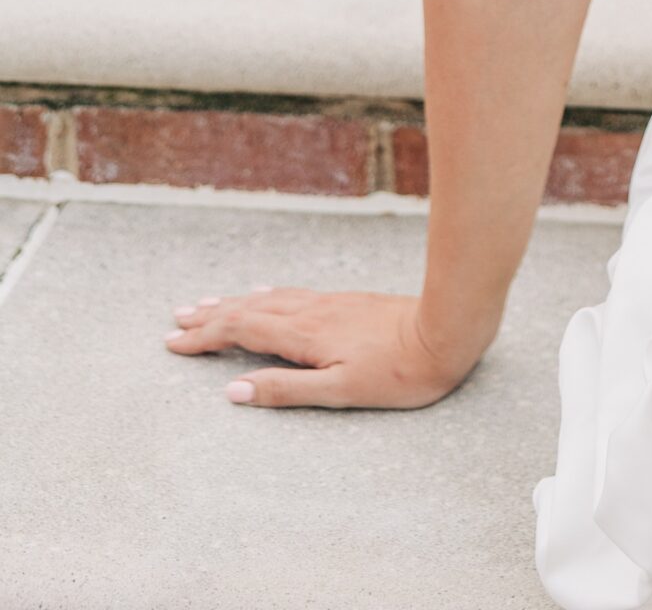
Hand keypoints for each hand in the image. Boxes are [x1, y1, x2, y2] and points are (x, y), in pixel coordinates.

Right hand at [163, 285, 483, 408]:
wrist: (445, 331)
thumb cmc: (398, 372)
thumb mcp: (340, 391)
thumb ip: (286, 389)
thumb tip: (234, 390)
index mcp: (304, 334)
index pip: (241, 331)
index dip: (205, 337)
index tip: (173, 342)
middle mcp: (310, 312)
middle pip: (249, 310)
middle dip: (210, 317)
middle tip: (176, 321)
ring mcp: (327, 303)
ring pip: (268, 298)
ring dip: (233, 302)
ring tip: (205, 304)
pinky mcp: (343, 301)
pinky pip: (290, 294)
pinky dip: (265, 295)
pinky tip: (264, 293)